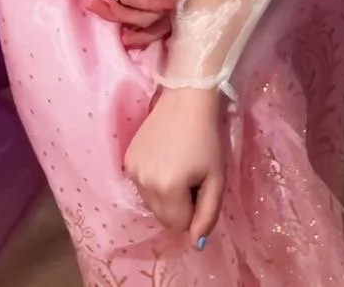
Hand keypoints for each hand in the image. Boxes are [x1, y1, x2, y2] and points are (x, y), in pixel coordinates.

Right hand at [124, 86, 225, 246]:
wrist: (187, 99)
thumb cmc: (207, 139)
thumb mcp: (216, 178)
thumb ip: (208, 215)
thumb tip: (195, 245)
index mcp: (167, 189)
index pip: (179, 225)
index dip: (194, 210)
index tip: (200, 186)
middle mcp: (144, 182)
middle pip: (163, 217)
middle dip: (178, 206)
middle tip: (191, 177)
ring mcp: (132, 170)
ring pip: (151, 203)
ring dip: (165, 196)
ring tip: (178, 166)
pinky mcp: (127, 159)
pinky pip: (142, 186)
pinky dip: (153, 181)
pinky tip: (164, 159)